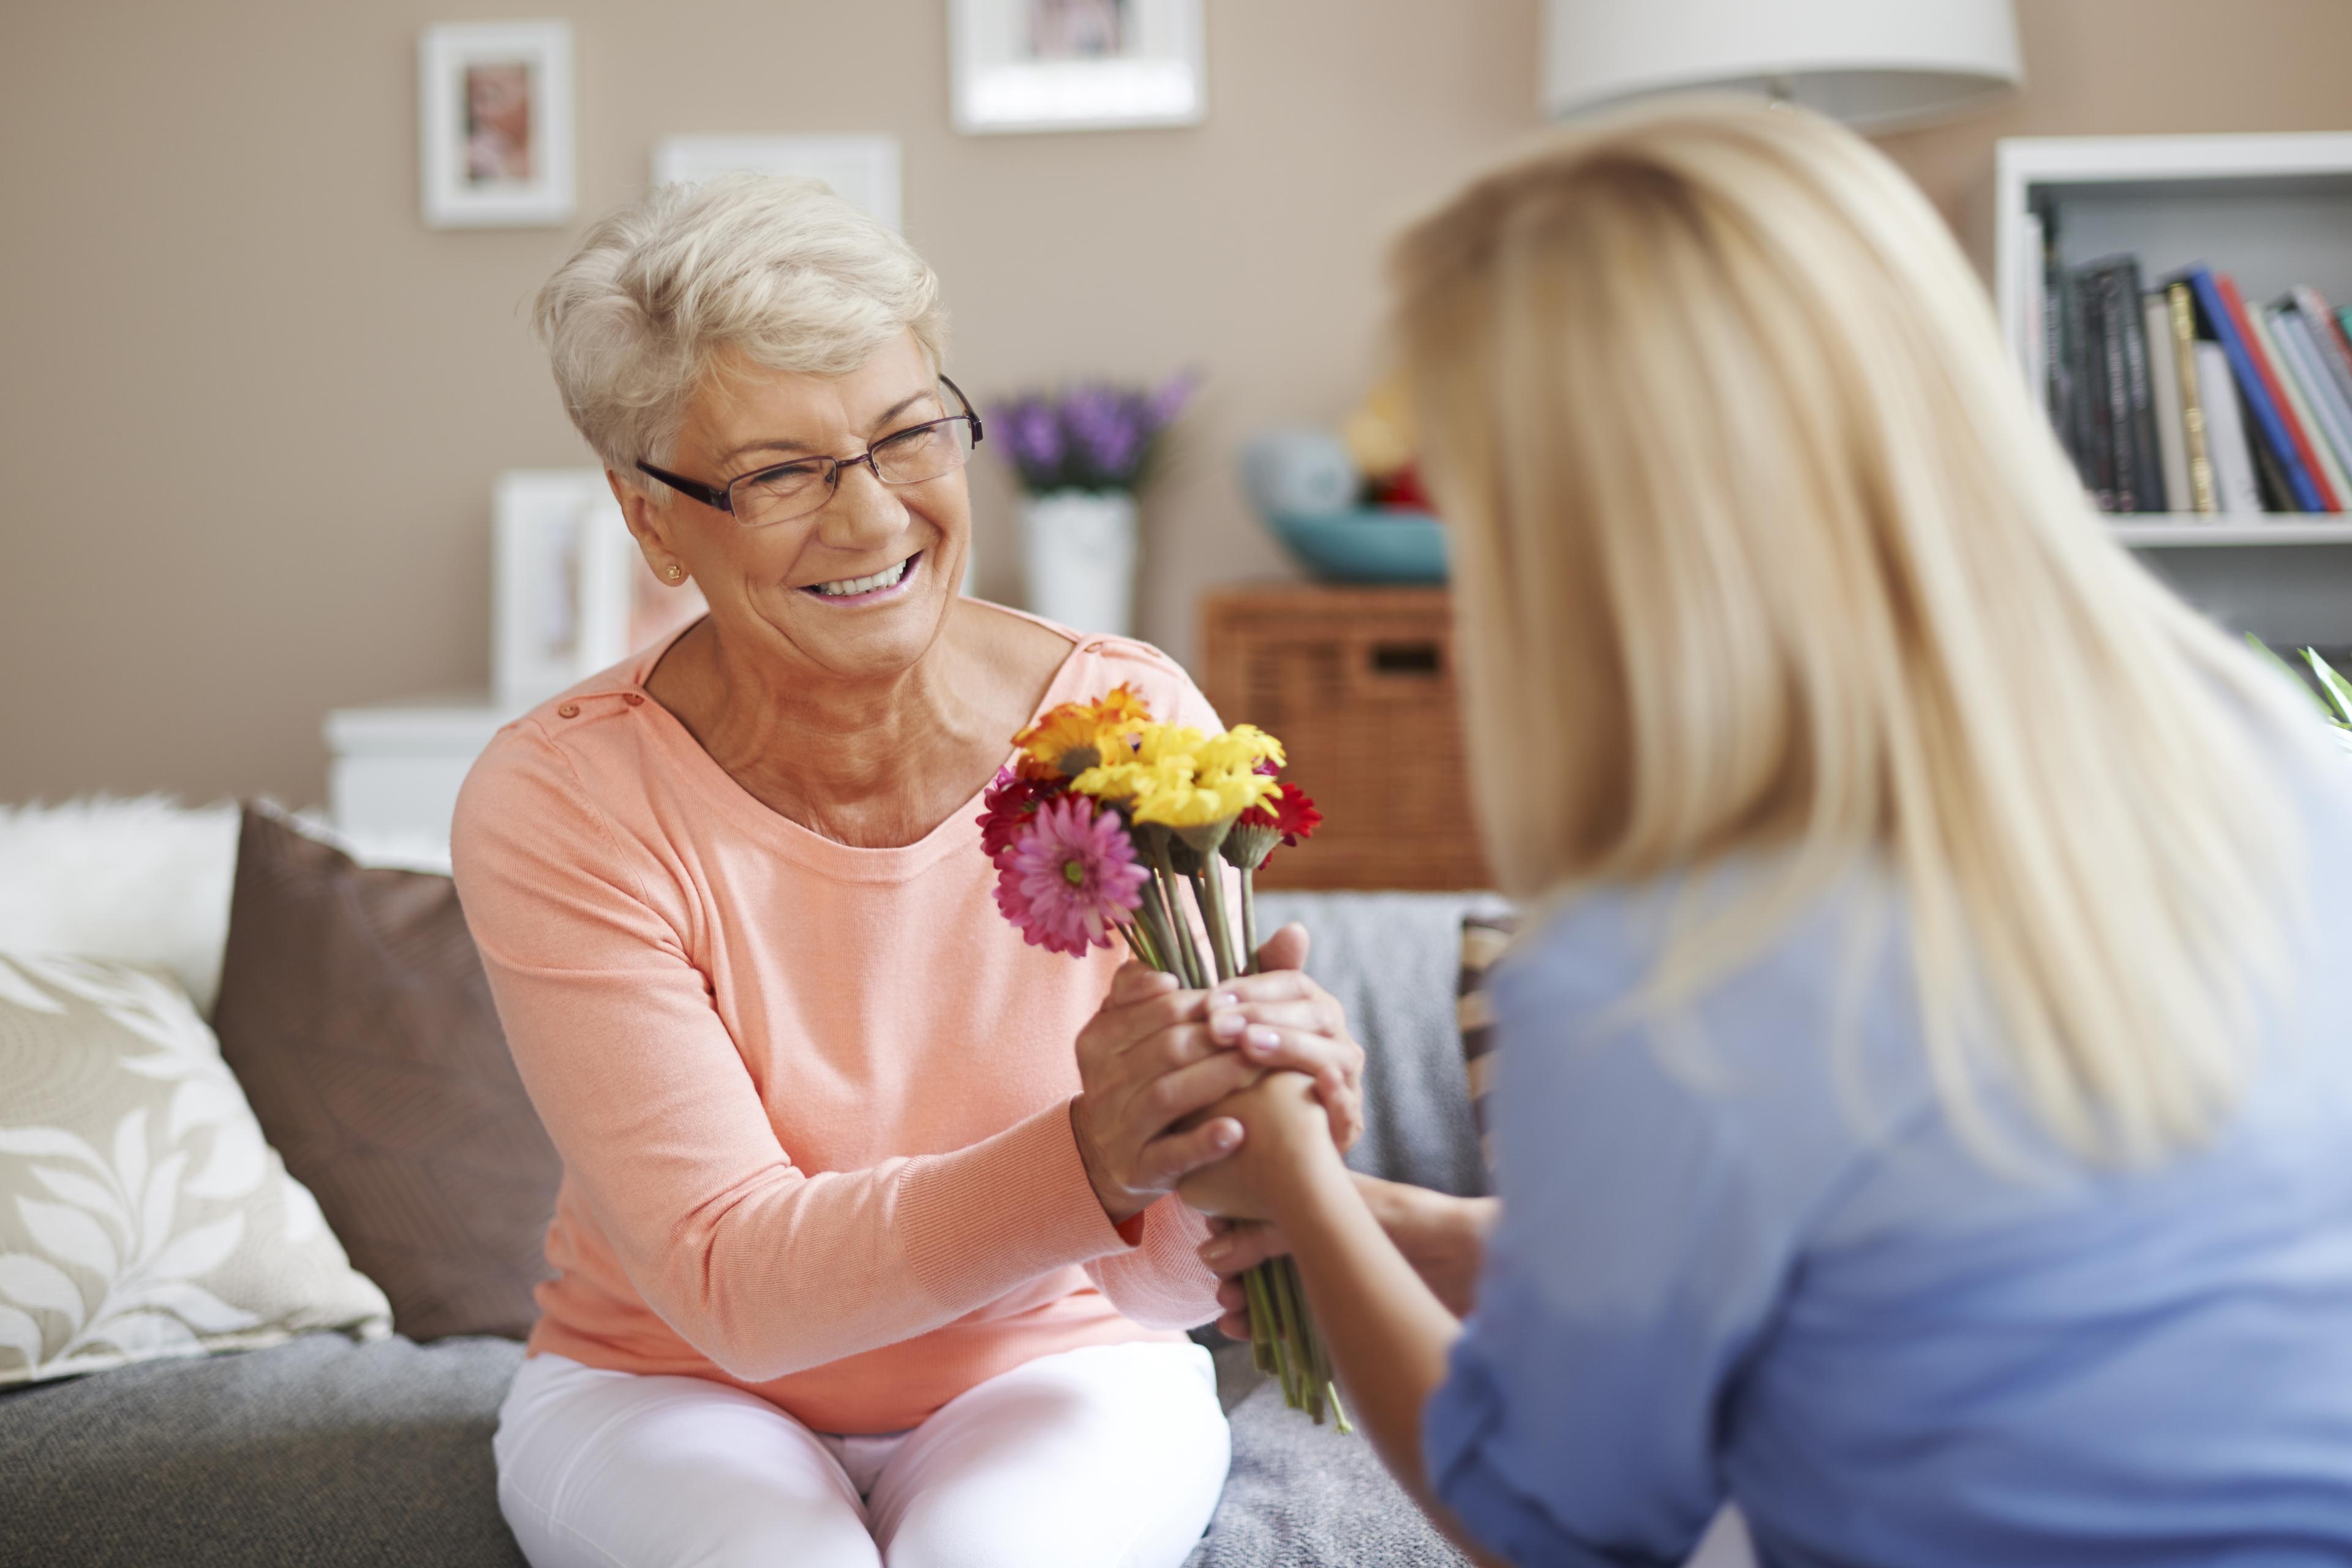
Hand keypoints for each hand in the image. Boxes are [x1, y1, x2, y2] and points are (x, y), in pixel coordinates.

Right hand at [1068, 961, 1361, 1224]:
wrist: (1110, 1153)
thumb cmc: (1142, 1073)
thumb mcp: (1139, 1024)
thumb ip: (1169, 981)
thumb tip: (1223, 944)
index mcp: (1100, 1036)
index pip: (1158, 1008)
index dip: (1205, 1002)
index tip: (1240, 1001)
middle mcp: (1101, 1079)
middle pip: (1167, 1048)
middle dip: (1220, 1038)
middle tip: (1267, 1034)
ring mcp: (1116, 1126)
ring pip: (1168, 1095)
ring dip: (1218, 1080)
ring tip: (1259, 1070)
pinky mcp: (1136, 1169)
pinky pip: (1170, 1154)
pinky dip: (1203, 1141)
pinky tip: (1238, 1130)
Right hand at [1194, 1177, 1500, 1336]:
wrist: (1480, 1265)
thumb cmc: (1421, 1224)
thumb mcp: (1344, 1218)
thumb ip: (1280, 1232)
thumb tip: (1213, 1251)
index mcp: (1325, 1203)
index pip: (1263, 1212)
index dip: (1233, 1231)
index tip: (1211, 1252)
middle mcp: (1328, 1239)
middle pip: (1264, 1255)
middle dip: (1235, 1274)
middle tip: (1222, 1295)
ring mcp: (1339, 1277)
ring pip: (1279, 1290)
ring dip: (1250, 1304)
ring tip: (1231, 1318)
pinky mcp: (1353, 1313)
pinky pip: (1304, 1324)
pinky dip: (1275, 1331)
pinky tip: (1255, 1337)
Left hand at [1208, 923, 1366, 1152]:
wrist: (1274, 1153)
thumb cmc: (1253, 1080)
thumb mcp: (1242, 1033)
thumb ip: (1244, 986)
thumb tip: (1292, 929)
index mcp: (1313, 1011)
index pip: (1292, 983)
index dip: (1253, 986)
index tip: (1211, 996)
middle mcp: (1336, 1041)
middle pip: (1314, 1014)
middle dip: (1263, 1015)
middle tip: (1218, 1024)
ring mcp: (1346, 1083)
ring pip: (1333, 1056)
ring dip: (1292, 1047)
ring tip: (1250, 1045)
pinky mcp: (1347, 1125)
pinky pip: (1350, 1108)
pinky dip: (1335, 1097)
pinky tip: (1316, 1084)